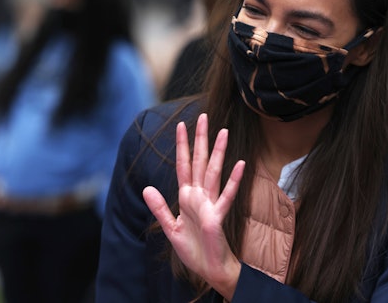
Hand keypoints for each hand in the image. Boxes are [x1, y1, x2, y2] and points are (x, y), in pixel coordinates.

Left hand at [143, 113, 244, 299]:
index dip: (182, 146)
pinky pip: (226, 195)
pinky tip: (241, 164)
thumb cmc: (193, 249)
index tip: (181, 125)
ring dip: (218, 152)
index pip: (183, 165)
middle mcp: (199, 195)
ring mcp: (210, 204)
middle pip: (199, 162)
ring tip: (223, 132)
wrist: (208, 269)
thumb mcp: (169, 228)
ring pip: (214, 172)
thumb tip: (146, 188)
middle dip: (200, 140)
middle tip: (203, 117)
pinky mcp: (218, 216)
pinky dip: (233, 180)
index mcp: (187, 196)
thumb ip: (159, 208)